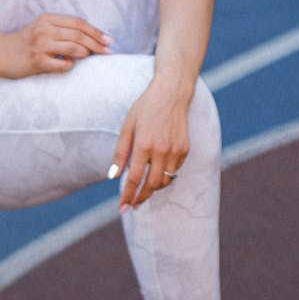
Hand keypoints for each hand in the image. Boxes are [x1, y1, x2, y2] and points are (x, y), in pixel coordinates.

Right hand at [0, 14, 111, 77]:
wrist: (1, 54)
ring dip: (86, 54)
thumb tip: (88, 41)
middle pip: (79, 35)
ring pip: (74, 48)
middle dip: (97, 44)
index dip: (95, 31)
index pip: (78, 23)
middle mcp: (45, 29)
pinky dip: (70, 66)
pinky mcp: (37, 61)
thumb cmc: (25, 44)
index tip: (108, 40)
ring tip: (89, 58)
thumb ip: (62, 31)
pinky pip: (62, 65)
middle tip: (108, 52)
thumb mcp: (42, 30)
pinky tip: (68, 65)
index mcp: (48, 19)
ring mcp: (41, 45)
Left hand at [109, 75, 192, 208]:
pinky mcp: (185, 149)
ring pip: (164, 182)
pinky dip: (165, 176)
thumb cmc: (146, 107)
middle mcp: (161, 150)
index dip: (127, 195)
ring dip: (153, 189)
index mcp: (144, 144)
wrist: (173, 91)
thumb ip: (120, 153)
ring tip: (144, 190)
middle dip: (141, 198)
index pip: (134, 178)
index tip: (122, 208)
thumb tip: (113, 176)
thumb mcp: (127, 126)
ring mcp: (175, 151)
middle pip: (151, 185)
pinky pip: (174, 171)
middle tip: (132, 205)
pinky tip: (157, 173)